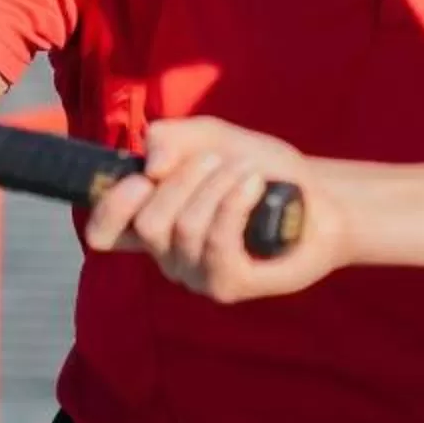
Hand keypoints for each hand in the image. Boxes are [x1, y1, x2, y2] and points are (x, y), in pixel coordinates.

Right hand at [82, 116, 347, 300]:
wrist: (318, 195)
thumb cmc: (260, 170)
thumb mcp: (211, 138)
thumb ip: (171, 137)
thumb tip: (150, 166)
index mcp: (154, 223)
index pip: (105, 232)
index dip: (110, 207)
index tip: (142, 178)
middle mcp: (168, 255)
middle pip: (148, 221)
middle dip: (184, 180)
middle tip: (218, 160)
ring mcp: (197, 275)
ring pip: (184, 228)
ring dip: (218, 186)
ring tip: (248, 172)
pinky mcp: (228, 285)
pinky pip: (217, 242)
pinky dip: (234, 204)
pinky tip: (255, 186)